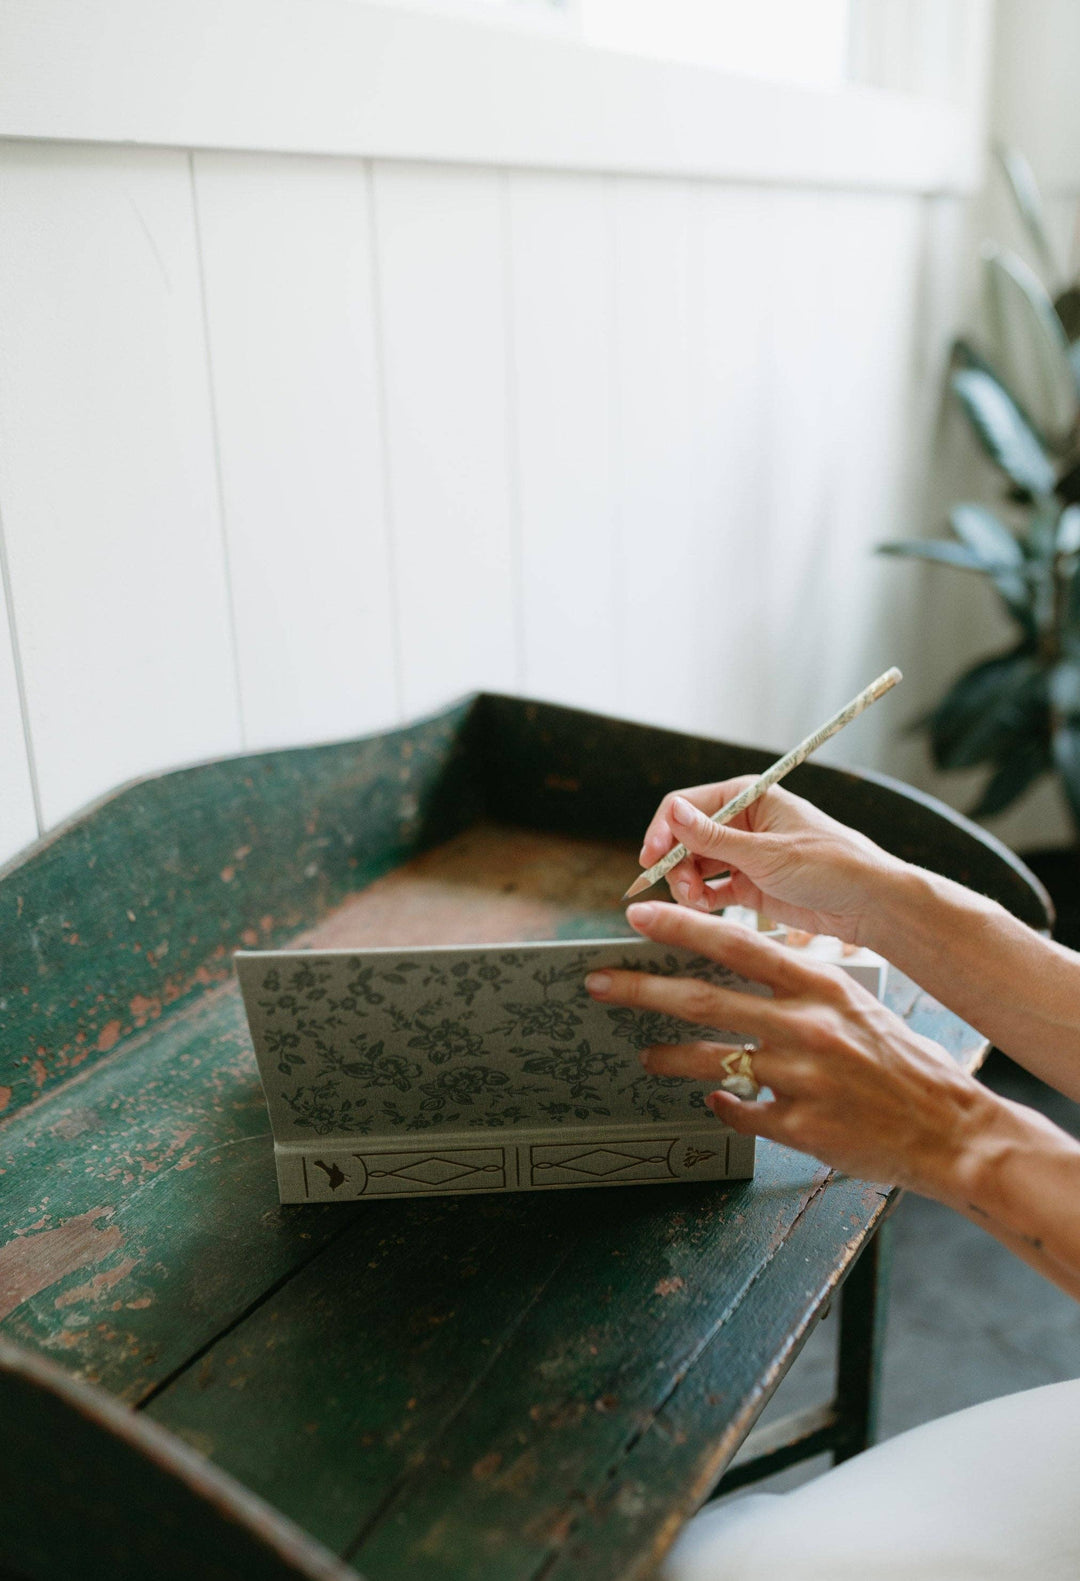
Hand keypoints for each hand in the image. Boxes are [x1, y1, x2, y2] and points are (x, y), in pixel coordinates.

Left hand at [586, 901, 991, 1195]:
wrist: (953, 1130)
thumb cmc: (906, 1064)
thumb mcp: (857, 1006)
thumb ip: (800, 994)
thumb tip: (743, 986)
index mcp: (819, 985)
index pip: (735, 943)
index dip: (680, 928)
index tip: (638, 916)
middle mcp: (804, 1026)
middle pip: (702, 999)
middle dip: (640, 989)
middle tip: (599, 984)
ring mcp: (799, 1078)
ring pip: (708, 1060)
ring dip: (667, 1056)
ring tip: (643, 1057)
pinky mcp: (799, 1127)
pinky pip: (738, 1112)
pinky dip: (721, 1105)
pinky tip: (715, 1102)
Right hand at [639, 778, 904, 945]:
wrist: (870, 904)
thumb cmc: (831, 865)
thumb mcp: (767, 853)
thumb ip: (714, 839)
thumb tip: (671, 812)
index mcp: (748, 798)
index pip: (686, 806)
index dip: (664, 831)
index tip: (651, 859)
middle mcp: (742, 823)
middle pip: (685, 839)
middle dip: (677, 865)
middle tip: (684, 892)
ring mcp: (745, 855)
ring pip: (694, 866)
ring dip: (688, 885)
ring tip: (698, 903)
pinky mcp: (750, 885)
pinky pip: (711, 889)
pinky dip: (702, 899)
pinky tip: (704, 908)